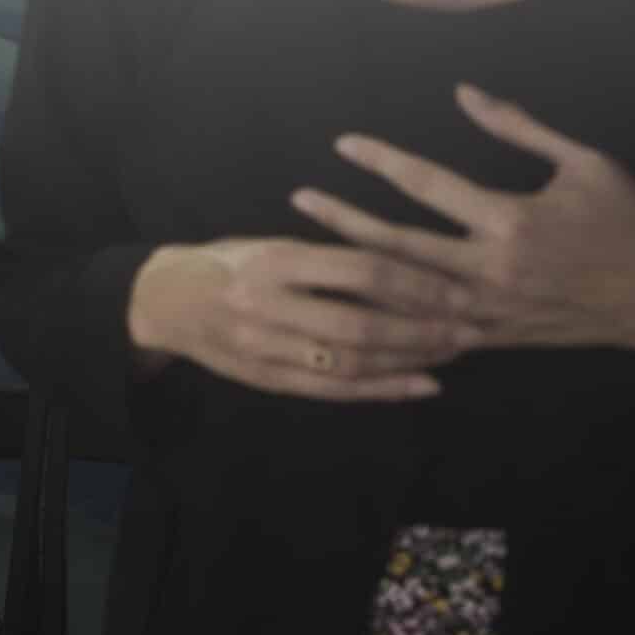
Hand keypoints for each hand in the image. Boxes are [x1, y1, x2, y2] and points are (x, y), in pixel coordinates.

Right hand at [128, 236, 476, 401]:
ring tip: (452, 352)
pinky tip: (421, 385)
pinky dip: (383, 390)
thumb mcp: (270, 244)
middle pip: (361, 324)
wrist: (164, 301)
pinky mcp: (267, 379)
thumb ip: (327, 258)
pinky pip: (333, 390)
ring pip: (351, 363)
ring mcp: (265, 348)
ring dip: (410, 361)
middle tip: (470, 328)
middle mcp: (268, 306)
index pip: (360, 272)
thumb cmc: (227, 263)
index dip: (416, 283)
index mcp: (273, 261)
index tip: (458, 288)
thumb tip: (408, 268)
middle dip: (423, 329)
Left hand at [292, 83, 634, 369]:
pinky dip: (385, 321)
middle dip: (343, 220)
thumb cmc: (627, 222)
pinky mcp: (489, 338)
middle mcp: (491, 268)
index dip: (381, 160)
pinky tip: (347, 310)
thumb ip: (519, 127)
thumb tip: (463, 92)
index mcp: (511, 220)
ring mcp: (486, 309)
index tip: (344, 144)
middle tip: (300, 198)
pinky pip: (425, 332)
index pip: (428, 184)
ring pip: (402, 294)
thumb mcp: (585, 162)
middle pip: (397, 243)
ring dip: (352, 271)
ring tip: (306, 252)